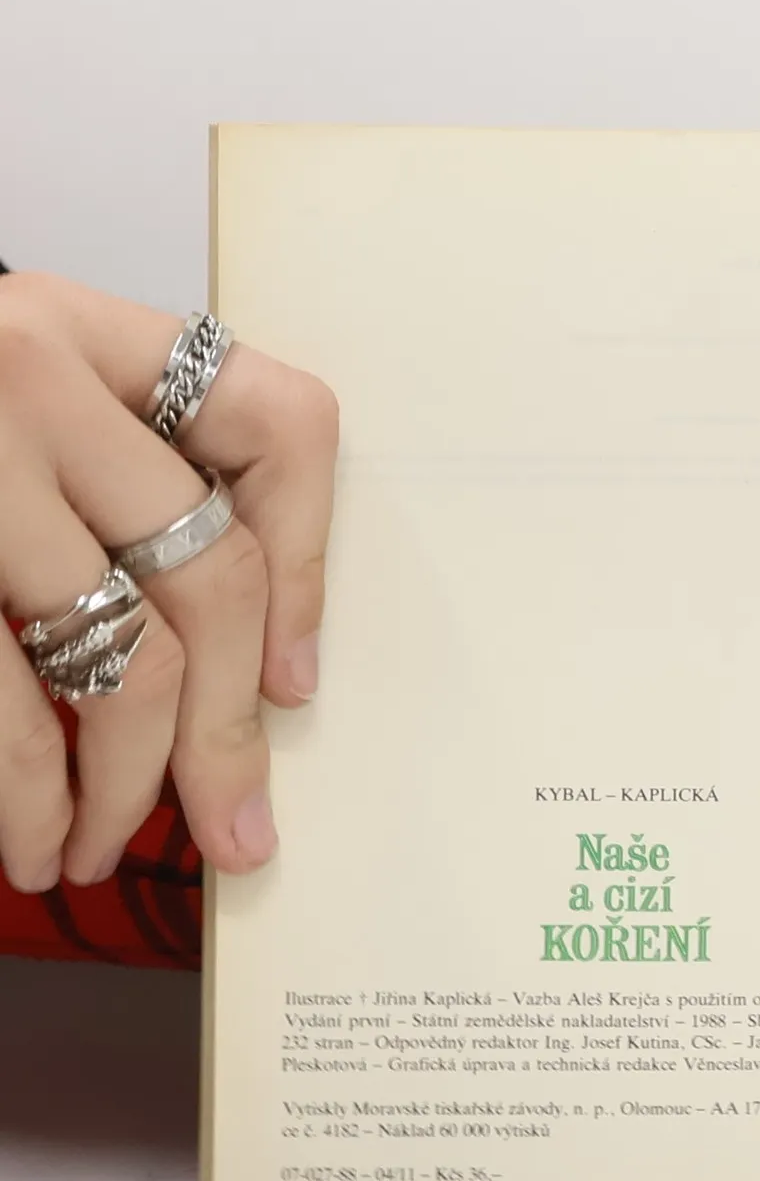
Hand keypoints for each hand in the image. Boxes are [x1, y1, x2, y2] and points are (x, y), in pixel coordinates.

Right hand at [0, 272, 336, 888]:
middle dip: (228, 732)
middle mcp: (34, 378)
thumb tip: (253, 673)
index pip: (281, 425)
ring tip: (103, 849)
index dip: (308, 566)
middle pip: (212, 575)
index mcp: (87, 330)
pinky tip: (34, 840)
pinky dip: (32, 795)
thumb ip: (111, 480)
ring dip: (129, 787)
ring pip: (125, 659)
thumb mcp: (10, 409)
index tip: (292, 684)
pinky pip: (4, 703)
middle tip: (235, 829)